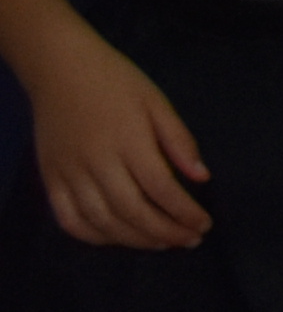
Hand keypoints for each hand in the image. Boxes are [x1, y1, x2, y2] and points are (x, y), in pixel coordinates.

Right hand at [23, 35, 204, 244]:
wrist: (60, 68)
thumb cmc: (116, 82)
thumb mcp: (157, 102)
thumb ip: (179, 140)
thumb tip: (202, 177)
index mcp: (128, 140)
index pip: (160, 188)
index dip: (184, 212)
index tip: (204, 225)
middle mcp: (96, 160)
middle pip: (132, 210)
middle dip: (165, 232)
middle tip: (189, 240)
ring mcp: (68, 171)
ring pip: (101, 220)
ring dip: (135, 239)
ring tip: (162, 243)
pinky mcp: (50, 177)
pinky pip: (68, 218)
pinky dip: (93, 236)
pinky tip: (118, 237)